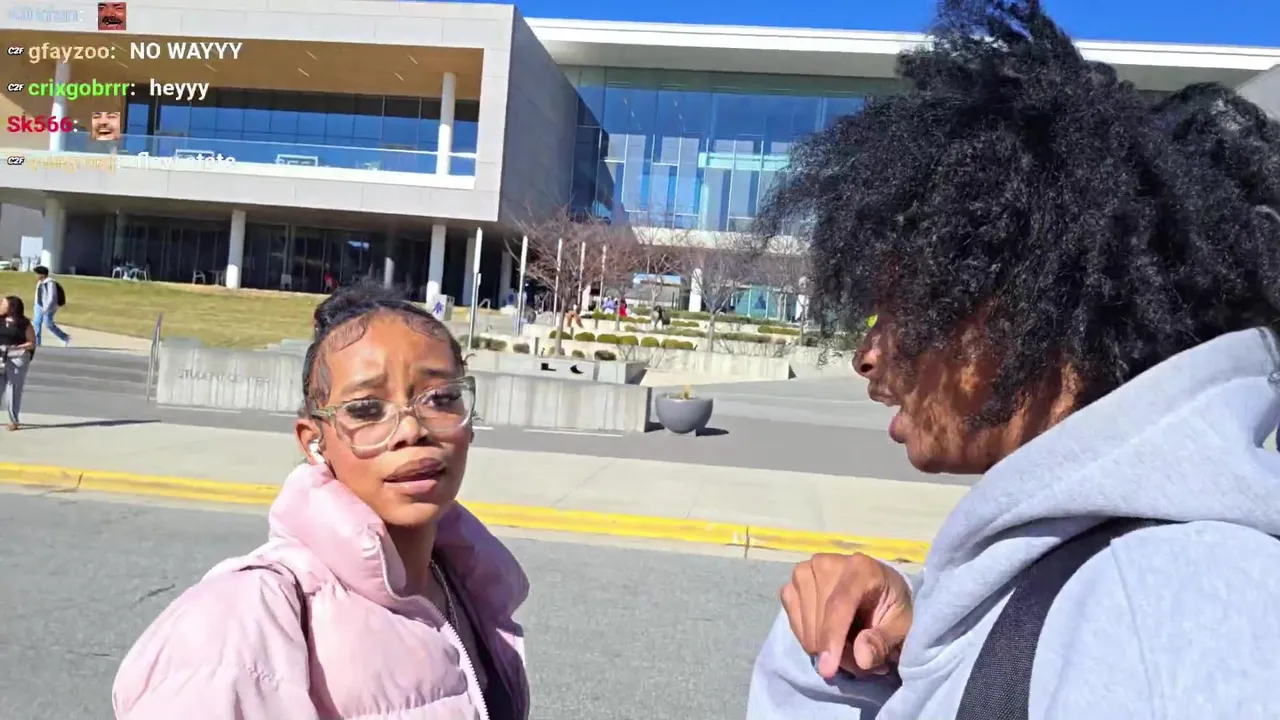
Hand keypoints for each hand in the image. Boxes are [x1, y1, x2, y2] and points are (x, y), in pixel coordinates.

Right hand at [780, 553, 912, 679]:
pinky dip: (806, 634)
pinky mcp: (793, 582)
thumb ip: (882, 642)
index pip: (838, 604)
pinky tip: (824, 635)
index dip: (832, 638)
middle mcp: (827, 563)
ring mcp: (806, 571)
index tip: (828, 670)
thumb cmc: (891, 606)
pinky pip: (792, 618)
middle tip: (857, 663)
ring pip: (804, 622)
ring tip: (845, 649)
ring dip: (821, 646)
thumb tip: (861, 658)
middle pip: (820, 618)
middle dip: (834, 651)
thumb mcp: (900, 627)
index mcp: (860, 568)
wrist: (877, 588)